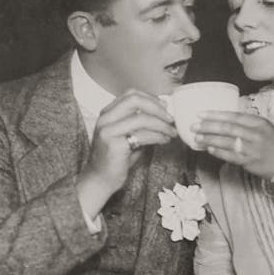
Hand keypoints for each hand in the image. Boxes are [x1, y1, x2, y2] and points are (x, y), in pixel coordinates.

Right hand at [76, 89, 175, 217]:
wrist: (101, 179)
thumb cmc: (117, 158)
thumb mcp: (128, 136)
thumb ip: (140, 123)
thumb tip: (163, 114)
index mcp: (108, 113)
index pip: (130, 94)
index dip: (151, 98)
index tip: (165, 107)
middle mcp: (105, 119)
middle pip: (135, 100)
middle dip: (157, 108)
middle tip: (171, 118)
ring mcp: (108, 131)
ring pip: (141, 118)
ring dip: (161, 125)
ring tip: (172, 132)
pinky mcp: (115, 145)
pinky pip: (142, 135)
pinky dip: (158, 136)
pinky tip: (165, 140)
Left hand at [193, 111, 273, 179]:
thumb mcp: (265, 128)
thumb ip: (248, 124)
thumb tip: (226, 122)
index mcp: (258, 122)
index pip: (233, 116)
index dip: (215, 115)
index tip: (201, 114)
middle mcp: (255, 133)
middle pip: (227, 128)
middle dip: (208, 126)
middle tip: (194, 126)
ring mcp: (252, 148)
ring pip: (227, 141)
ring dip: (210, 139)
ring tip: (197, 138)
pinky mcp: (250, 161)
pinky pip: (231, 156)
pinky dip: (219, 152)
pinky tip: (209, 149)